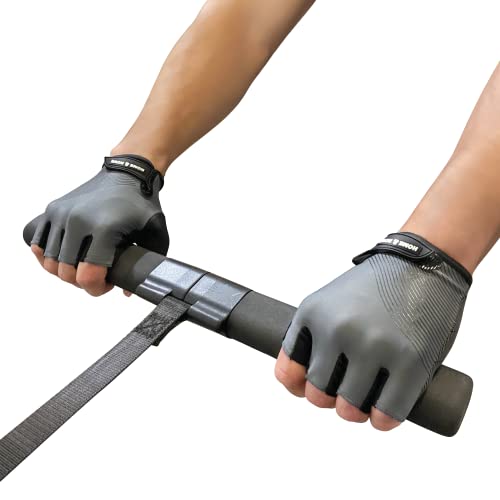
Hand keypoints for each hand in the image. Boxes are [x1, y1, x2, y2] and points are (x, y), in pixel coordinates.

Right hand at [27, 155, 168, 296]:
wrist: (128, 174)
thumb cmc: (142, 204)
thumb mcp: (157, 233)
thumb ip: (148, 264)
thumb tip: (128, 289)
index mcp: (104, 228)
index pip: (87, 275)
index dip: (97, 288)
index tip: (108, 284)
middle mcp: (78, 220)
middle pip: (65, 272)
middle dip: (81, 282)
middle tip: (97, 275)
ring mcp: (61, 214)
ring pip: (50, 261)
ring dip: (65, 271)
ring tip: (83, 266)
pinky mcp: (51, 209)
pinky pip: (37, 243)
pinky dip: (47, 256)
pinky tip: (65, 256)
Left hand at [275, 232, 470, 429]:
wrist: (422, 264)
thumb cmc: (374, 284)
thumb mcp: (330, 298)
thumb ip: (314, 332)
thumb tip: (301, 381)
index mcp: (313, 314)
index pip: (288, 369)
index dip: (296, 386)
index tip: (306, 388)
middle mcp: (338, 331)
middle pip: (318, 392)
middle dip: (328, 399)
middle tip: (342, 394)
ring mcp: (374, 347)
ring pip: (349, 407)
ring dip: (353, 412)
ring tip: (361, 406)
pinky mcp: (410, 362)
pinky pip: (387, 411)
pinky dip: (382, 421)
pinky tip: (381, 417)